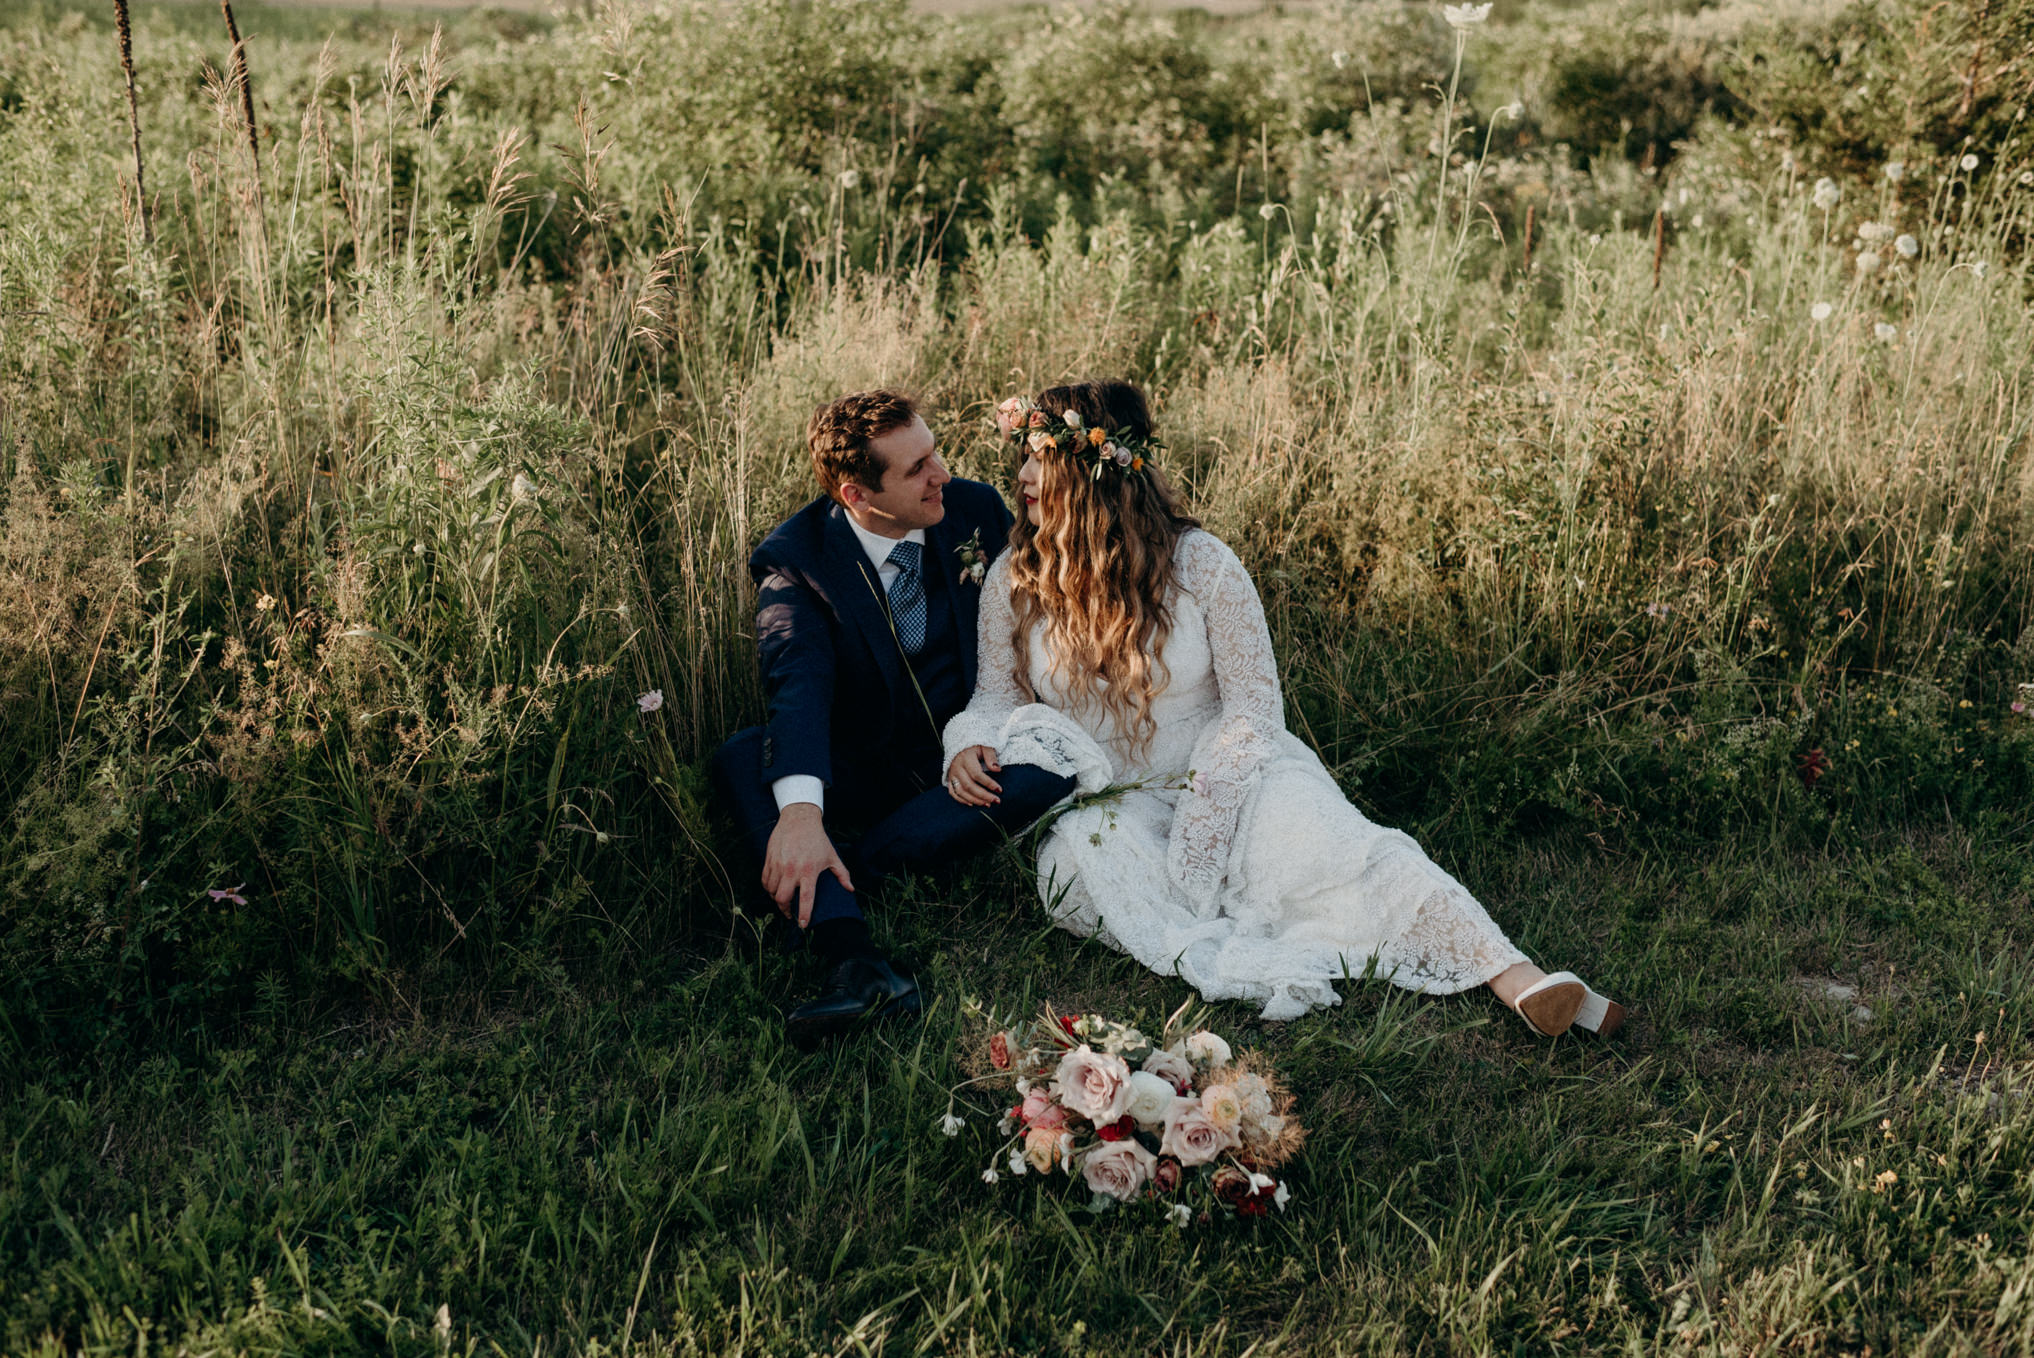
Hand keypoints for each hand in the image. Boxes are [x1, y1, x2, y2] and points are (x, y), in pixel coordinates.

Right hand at [762, 803, 852, 928]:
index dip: (803, 914)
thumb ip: (842, 874)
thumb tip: (851, 890)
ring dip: (776, 899)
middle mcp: (792, 869)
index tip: (802, 924)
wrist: (799, 818)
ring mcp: (779, 864)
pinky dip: (768, 888)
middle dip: (785, 910)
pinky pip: (764, 880)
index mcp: (809, 871)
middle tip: (790, 913)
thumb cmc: (817, 839)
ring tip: (783, 900)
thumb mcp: (832, 856)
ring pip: (771, 891)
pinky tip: (774, 888)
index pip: (805, 898)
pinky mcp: (769, 859)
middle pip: (782, 898)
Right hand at [946, 745, 1002, 806]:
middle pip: (969, 786)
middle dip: (983, 796)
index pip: (977, 774)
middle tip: (996, 801)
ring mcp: (952, 775)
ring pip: (961, 792)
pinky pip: (953, 793)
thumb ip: (991, 756)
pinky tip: (973, 804)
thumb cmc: (976, 746)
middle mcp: (957, 767)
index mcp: (966, 758)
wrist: (960, 746)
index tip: (999, 790)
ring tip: (988, 804)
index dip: (988, 783)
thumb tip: (997, 770)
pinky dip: (962, 800)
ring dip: (975, 800)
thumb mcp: (985, 746)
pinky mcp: (950, 780)